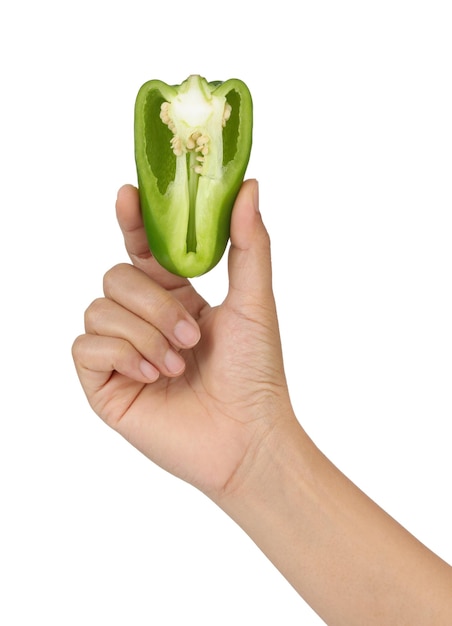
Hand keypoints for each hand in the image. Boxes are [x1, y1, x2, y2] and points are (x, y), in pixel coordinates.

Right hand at [72, 180, 294, 497]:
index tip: (128, 195)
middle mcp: (144, 319)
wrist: (247, 438)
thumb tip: (250, 184)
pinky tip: (151, 376)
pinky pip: (85, 346)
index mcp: (176, 297)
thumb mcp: (255, 300)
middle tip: (190, 336)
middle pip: (116, 277)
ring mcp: (121, 352)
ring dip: (143, 334)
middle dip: (153, 304)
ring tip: (176, 365)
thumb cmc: (256, 372)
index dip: (132, 221)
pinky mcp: (104, 384)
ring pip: (99, 309)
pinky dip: (119, 354)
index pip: (142, 249)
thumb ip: (248, 241)